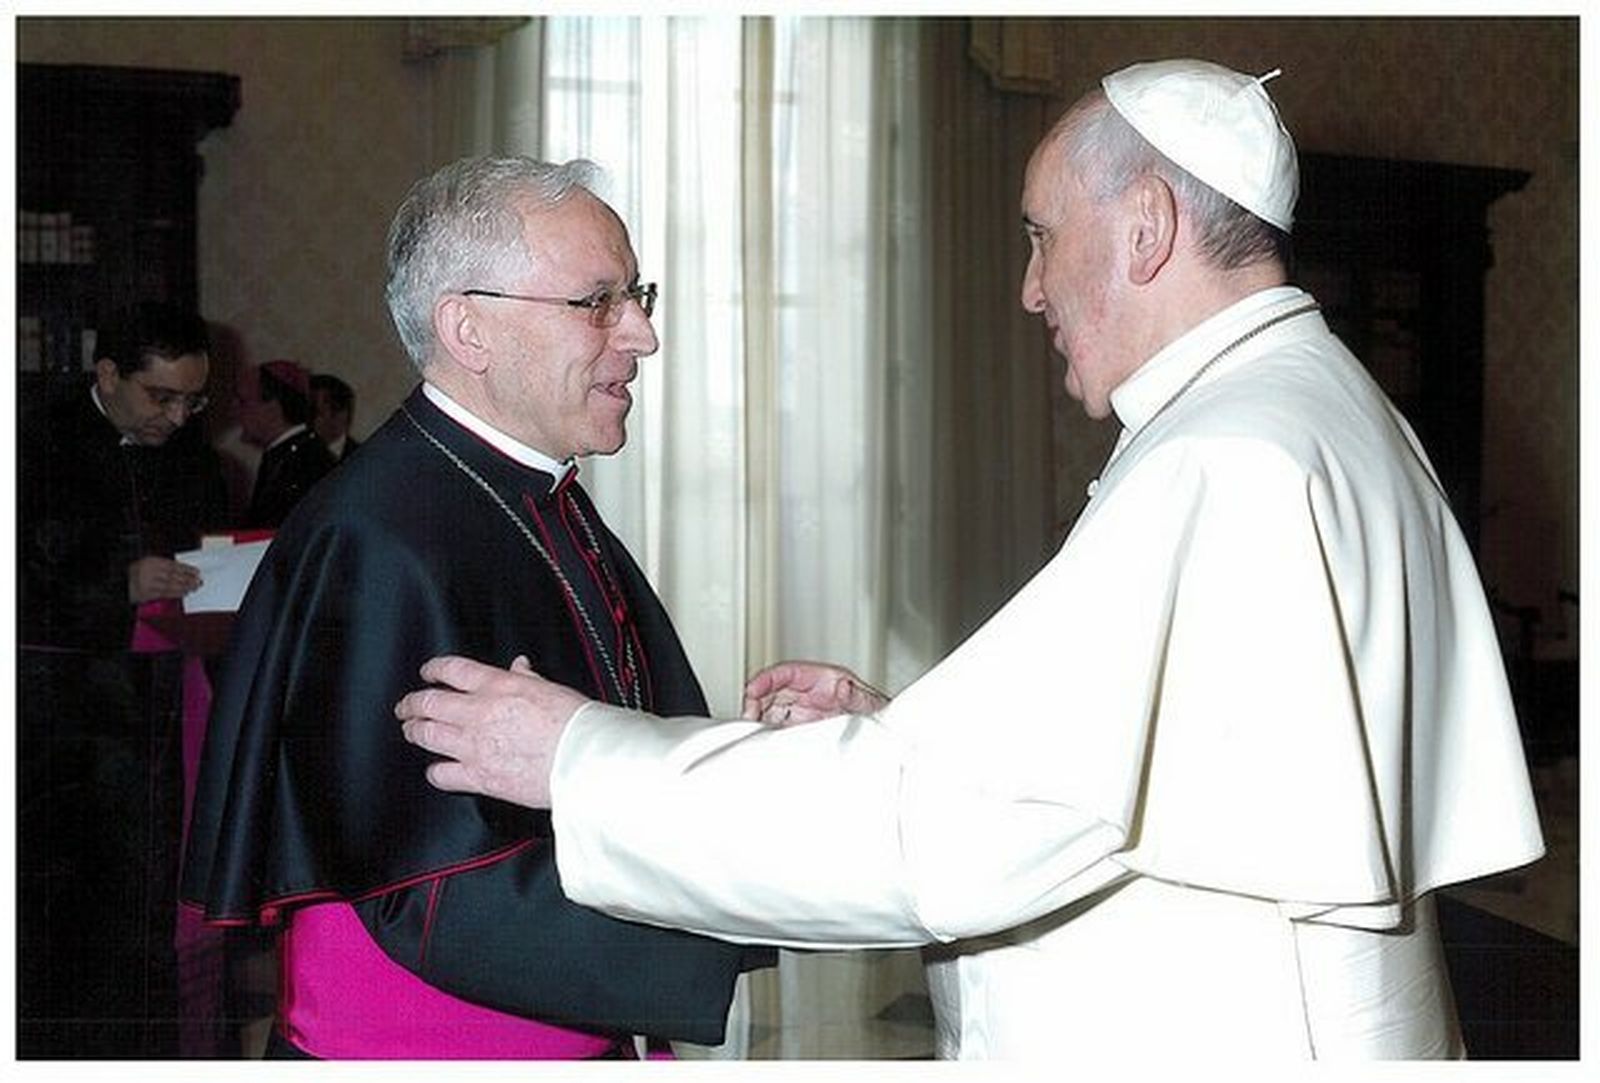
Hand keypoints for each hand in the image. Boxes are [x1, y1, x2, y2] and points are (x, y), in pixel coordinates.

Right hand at [128, 556, 201, 603]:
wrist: (122, 582)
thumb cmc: (138, 571)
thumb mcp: (150, 562)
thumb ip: (165, 565)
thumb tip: (185, 571)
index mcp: (152, 562)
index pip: (173, 565)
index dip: (187, 569)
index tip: (197, 572)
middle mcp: (150, 572)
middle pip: (174, 576)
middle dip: (188, 579)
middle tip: (199, 582)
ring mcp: (148, 583)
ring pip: (171, 586)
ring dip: (184, 587)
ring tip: (194, 588)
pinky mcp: (147, 594)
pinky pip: (164, 594)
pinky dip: (176, 594)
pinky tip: (184, 593)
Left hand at [394, 654, 589, 808]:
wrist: (584, 760)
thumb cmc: (576, 724)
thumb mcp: (552, 688)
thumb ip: (527, 678)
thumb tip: (519, 666)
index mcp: (499, 686)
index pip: (452, 670)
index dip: (433, 669)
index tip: (427, 673)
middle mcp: (479, 713)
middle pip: (429, 703)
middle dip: (412, 704)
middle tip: (406, 706)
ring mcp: (475, 747)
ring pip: (427, 736)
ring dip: (415, 732)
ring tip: (412, 731)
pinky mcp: (479, 777)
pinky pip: (441, 774)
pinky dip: (436, 771)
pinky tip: (438, 769)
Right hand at [740, 661, 889, 725]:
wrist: (881, 733)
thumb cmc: (874, 712)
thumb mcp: (866, 701)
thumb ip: (853, 694)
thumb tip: (842, 687)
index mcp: (820, 679)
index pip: (785, 673)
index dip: (765, 679)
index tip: (751, 690)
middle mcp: (807, 692)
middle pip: (771, 690)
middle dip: (755, 701)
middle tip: (748, 717)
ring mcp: (802, 710)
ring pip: (769, 708)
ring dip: (757, 717)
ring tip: (752, 730)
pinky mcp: (799, 727)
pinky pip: (776, 725)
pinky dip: (765, 730)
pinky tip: (762, 738)